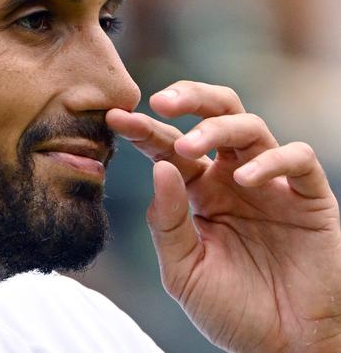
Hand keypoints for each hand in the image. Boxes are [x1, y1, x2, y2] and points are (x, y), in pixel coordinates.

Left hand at [106, 81, 340, 352]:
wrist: (283, 347)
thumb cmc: (231, 309)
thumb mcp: (183, 268)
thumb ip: (167, 221)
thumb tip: (158, 167)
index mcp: (200, 190)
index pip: (170, 146)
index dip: (143, 130)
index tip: (115, 118)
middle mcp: (233, 177)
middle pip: (216, 114)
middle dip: (189, 98)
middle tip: (158, 101)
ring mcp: (272, 184)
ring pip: (251, 127)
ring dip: (217, 129)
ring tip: (190, 148)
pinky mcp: (310, 198)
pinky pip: (297, 159)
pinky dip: (271, 160)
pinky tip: (243, 177)